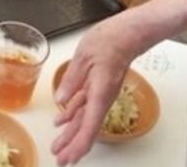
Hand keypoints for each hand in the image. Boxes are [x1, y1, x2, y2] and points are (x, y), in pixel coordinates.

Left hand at [51, 14, 142, 164]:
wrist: (127, 32)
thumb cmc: (110, 39)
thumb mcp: (84, 56)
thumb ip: (72, 80)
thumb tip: (61, 100)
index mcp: (100, 92)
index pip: (89, 126)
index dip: (78, 144)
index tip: (69, 157)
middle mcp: (102, 97)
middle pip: (86, 128)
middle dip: (73, 145)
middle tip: (61, 159)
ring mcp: (101, 92)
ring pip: (84, 118)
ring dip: (71, 133)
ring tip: (59, 146)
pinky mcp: (97, 85)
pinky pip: (84, 105)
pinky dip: (72, 114)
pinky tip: (62, 121)